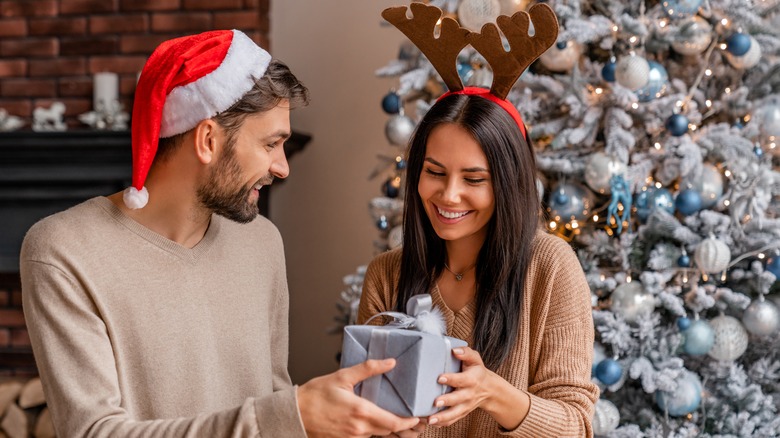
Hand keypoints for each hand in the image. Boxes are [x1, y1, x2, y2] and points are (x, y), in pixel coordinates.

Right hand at [297, 358, 420, 437]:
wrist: (294, 414)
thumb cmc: (315, 395)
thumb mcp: (342, 376)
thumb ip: (368, 369)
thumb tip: (390, 362)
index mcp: (361, 412)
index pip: (394, 423)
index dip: (409, 422)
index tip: (417, 417)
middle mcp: (359, 429)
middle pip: (389, 432)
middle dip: (404, 427)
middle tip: (415, 419)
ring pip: (379, 436)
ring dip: (390, 430)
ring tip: (401, 422)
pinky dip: (375, 432)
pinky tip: (377, 423)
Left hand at [427, 347, 494, 427]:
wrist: (489, 389)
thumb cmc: (477, 371)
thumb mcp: (475, 359)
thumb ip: (466, 353)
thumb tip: (454, 350)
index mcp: (471, 379)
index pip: (461, 379)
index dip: (451, 379)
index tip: (440, 378)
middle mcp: (469, 394)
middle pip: (458, 399)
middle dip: (447, 401)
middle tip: (435, 402)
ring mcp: (465, 406)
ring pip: (454, 414)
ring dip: (442, 417)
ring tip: (430, 420)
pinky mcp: (462, 413)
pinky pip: (452, 420)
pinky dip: (442, 423)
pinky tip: (431, 423)